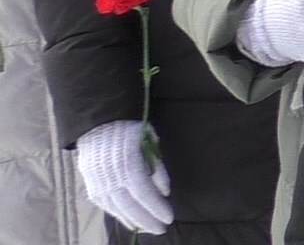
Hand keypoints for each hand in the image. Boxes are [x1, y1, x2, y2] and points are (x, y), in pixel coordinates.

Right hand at [75, 120, 172, 234]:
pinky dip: (117, 213)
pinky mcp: (89, 181)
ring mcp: (96, 178)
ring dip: (132, 219)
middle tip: (160, 229)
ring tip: (147, 227)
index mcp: (126, 160)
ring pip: (114, 206)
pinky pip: (103, 203)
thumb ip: (156, 167)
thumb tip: (164, 191)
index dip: (155, 206)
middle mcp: (108, 173)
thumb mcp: (150, 141)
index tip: (169, 217)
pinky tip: (128, 219)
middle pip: (128, 204)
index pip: (143, 190)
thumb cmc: (130, 128)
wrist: (99, 119)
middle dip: (146, 219)